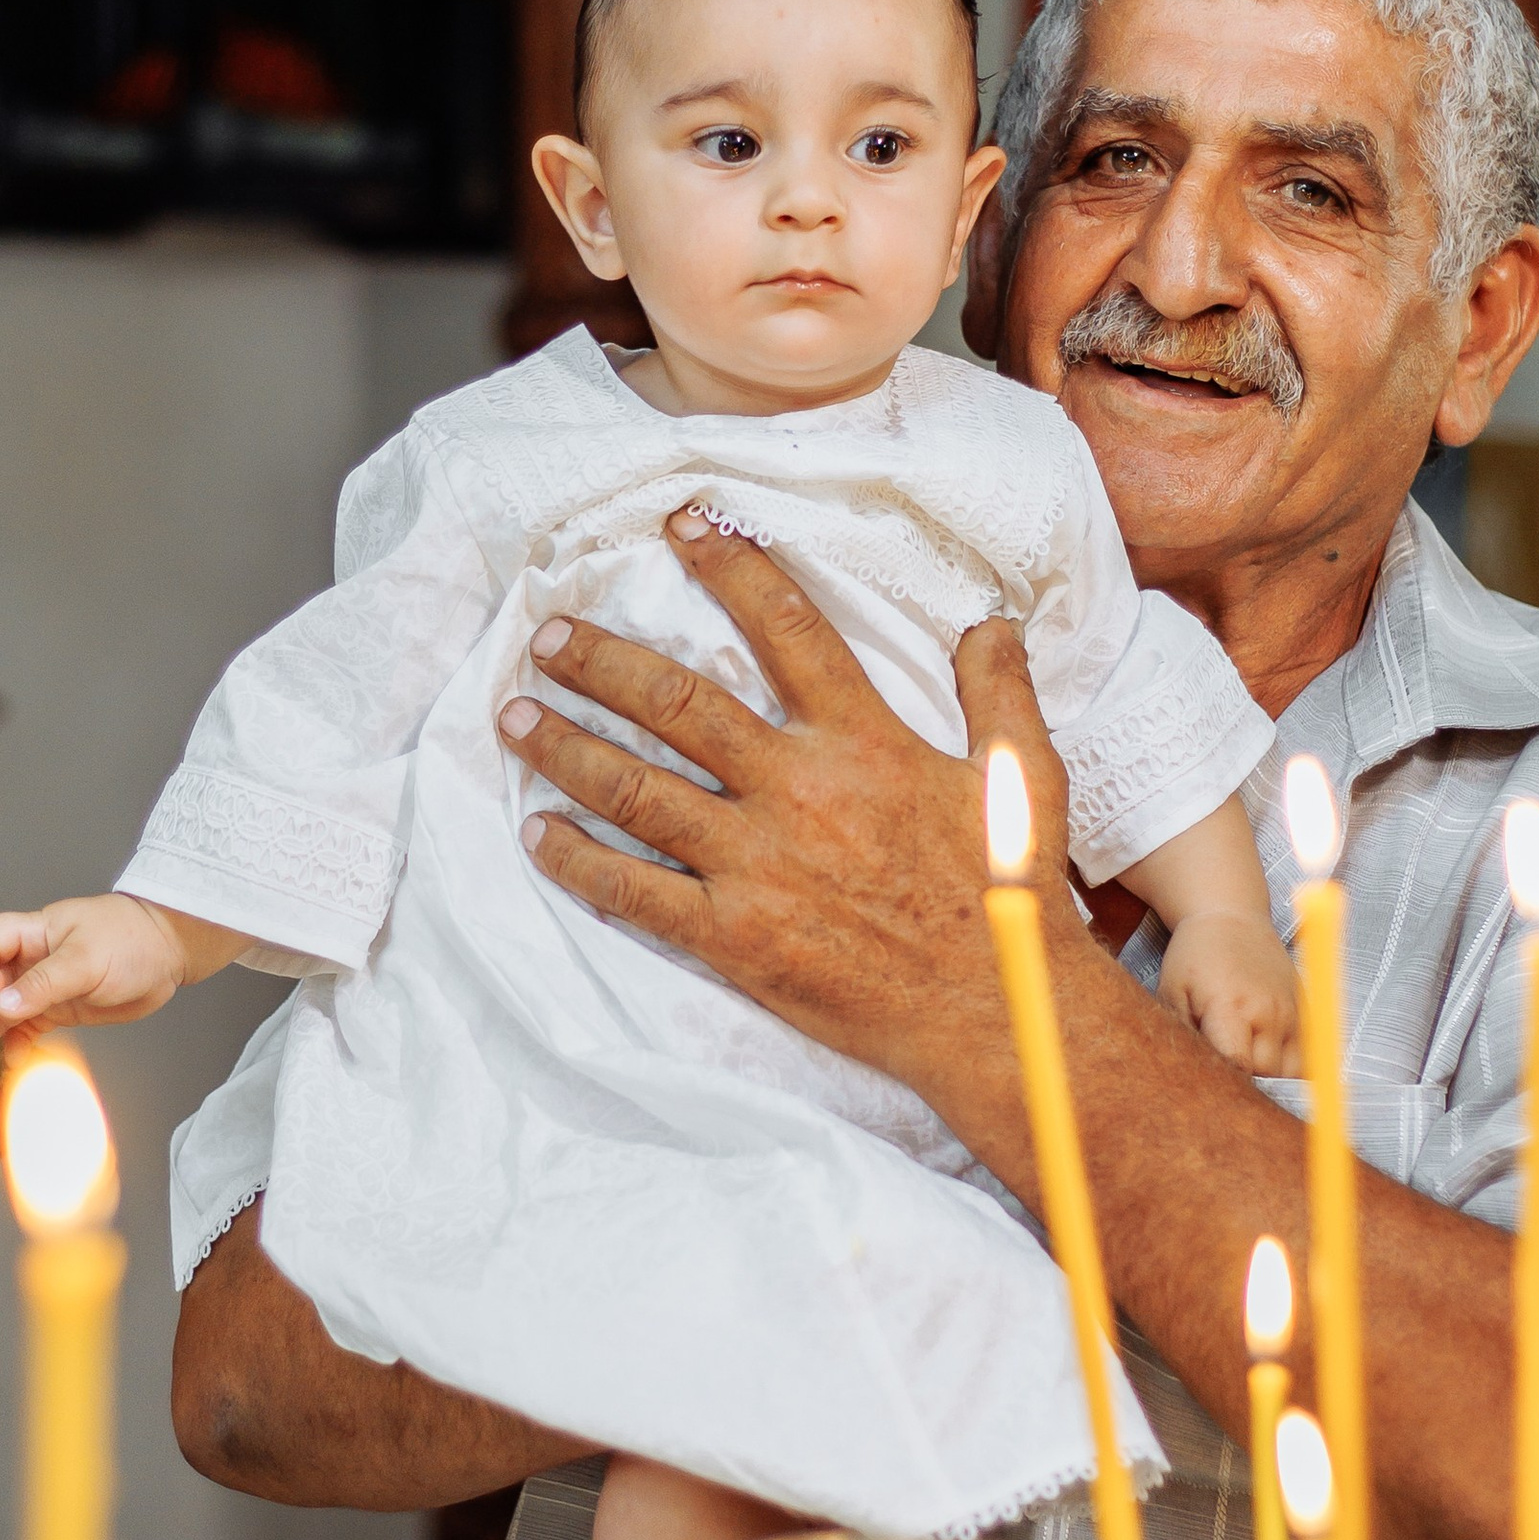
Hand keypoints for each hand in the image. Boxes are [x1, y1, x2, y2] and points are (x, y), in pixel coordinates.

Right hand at [0, 891, 191, 1079]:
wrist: (168, 952)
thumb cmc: (130, 939)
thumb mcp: (86, 959)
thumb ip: (44, 984)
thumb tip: (1, 1007)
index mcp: (31, 934)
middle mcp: (28, 960)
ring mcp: (40, 987)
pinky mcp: (56, 1009)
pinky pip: (23, 1029)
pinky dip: (13, 1045)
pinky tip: (9, 1062)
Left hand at [495, 508, 1061, 1132]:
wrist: (994, 1013)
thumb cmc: (1009, 898)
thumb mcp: (1023, 778)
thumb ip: (1000, 693)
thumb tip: (990, 625)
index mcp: (864, 740)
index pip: (786, 628)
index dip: (729, 567)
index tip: (679, 526)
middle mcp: (798, 790)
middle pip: (679, 704)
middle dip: (602, 663)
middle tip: (549, 637)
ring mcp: (758, 864)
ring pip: (637, 790)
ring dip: (566, 748)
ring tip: (515, 716)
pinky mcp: (734, 937)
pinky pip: (635, 892)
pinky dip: (579, 861)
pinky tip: (538, 835)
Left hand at [1156, 911, 1299, 1076]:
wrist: (1232, 917)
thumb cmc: (1195, 956)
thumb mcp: (1173, 993)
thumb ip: (1185, 1038)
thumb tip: (1197, 1078)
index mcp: (1232, 1006)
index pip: (1240, 1066)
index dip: (1224, 1084)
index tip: (1210, 1086)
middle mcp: (1271, 1012)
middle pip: (1267, 1075)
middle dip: (1246, 1084)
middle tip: (1223, 1077)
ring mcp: (1294, 1012)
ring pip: (1292, 1072)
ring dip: (1272, 1078)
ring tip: (1247, 1067)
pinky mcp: (1307, 1011)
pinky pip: (1309, 1057)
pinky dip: (1291, 1067)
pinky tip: (1268, 1060)